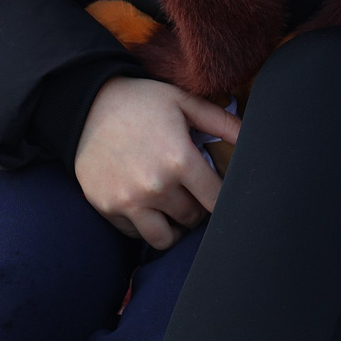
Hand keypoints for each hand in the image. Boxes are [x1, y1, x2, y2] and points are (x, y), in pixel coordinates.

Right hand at [72, 76, 236, 248]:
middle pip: (193, 219)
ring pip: (165, 238)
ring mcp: (129, 201)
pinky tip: (146, 204)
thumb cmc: (142, 102)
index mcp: (180, 160)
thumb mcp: (185, 103)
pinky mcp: (107, 208)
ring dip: (174, 226)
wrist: (86, 105)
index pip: (217, 201)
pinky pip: (136, 234)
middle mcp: (155, 186)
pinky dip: (145, 225)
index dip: (222, 199)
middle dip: (197, 208)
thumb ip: (223, 123)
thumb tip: (254, 138)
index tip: (217, 191)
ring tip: (173, 207)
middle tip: (191, 190)